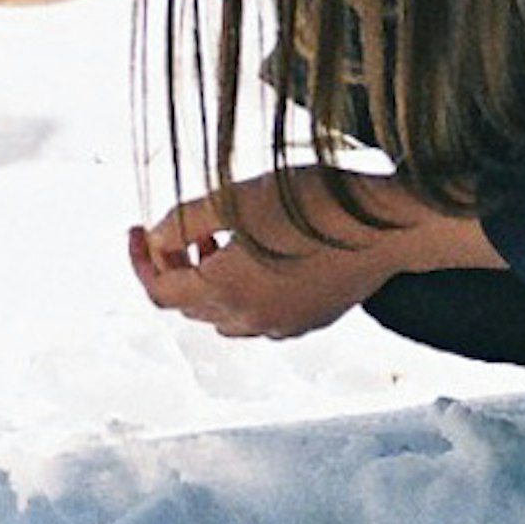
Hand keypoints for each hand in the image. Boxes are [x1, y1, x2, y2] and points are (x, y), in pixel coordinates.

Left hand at [128, 178, 499, 340]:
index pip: (159, 290)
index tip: (137, 227)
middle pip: (189, 305)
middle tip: (178, 227)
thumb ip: (185, 221)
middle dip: (174, 266)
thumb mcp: (236, 197)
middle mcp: (248, 319)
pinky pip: (259, 316)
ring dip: (207, 282)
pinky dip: (243, 293)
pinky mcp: (309, 321)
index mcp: (223, 290)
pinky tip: (259, 257)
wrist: (387, 226)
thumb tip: (153, 240)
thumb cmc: (313, 203)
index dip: (140, 260)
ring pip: (222, 316)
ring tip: (217, 240)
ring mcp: (281, 326)